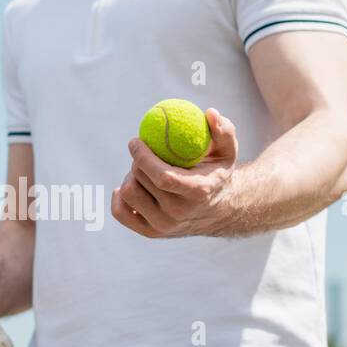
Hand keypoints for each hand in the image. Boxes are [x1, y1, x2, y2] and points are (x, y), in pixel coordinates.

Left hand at [112, 107, 238, 237]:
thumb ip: (224, 131)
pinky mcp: (150, 233)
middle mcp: (179, 213)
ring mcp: (163, 226)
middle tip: (143, 151)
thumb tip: (210, 113)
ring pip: (129, 193)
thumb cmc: (217, 173)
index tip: (135, 140)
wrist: (217, 211)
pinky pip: (120, 212)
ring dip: (131, 176)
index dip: (143, 157)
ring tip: (143, 170)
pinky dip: (119, 196)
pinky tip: (130, 185)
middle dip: (137, 161)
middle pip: (142, 180)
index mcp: (197, 192)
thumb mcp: (227, 152)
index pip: (163, 177)